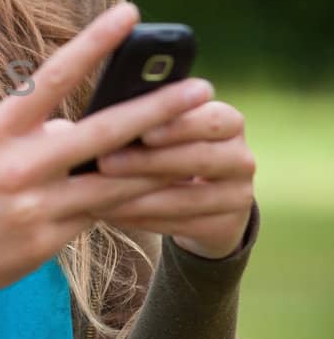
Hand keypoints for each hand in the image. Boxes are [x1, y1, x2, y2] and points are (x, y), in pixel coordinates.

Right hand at [0, 0, 220, 315]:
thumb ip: (34, 136)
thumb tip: (83, 132)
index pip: (53, 75)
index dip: (94, 42)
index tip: (130, 14)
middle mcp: (18, 163)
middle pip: (102, 132)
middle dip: (158, 110)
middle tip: (201, 89)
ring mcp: (34, 205)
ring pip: (114, 183)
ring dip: (160, 166)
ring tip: (199, 150)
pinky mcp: (45, 241)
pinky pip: (97, 217)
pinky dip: (126, 203)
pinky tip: (158, 195)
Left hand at [94, 97, 255, 258]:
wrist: (205, 200)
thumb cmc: (171, 149)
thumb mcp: (170, 130)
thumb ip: (151, 117)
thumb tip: (105, 110)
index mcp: (229, 122)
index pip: (211, 119)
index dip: (178, 126)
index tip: (142, 130)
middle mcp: (242, 158)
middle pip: (198, 159)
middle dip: (148, 161)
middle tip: (104, 162)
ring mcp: (239, 196)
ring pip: (186, 199)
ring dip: (137, 198)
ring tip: (96, 194)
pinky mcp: (226, 228)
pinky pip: (179, 226)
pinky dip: (140, 220)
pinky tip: (109, 213)